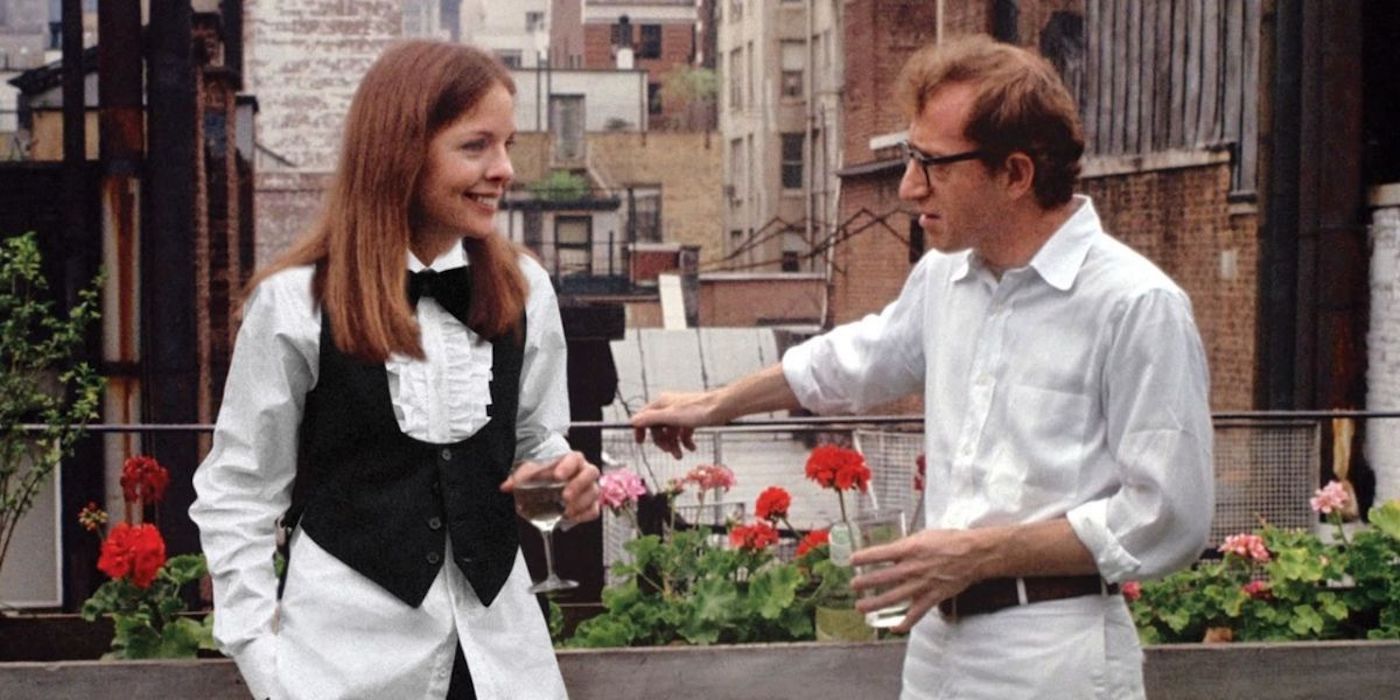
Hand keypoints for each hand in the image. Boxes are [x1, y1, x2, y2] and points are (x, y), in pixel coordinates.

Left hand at [500, 452, 600, 523]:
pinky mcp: (592, 503)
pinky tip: (572, 518)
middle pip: (590, 474)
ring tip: (566, 511)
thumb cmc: (547, 473)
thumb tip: (505, 486)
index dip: (568, 466)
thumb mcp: (533, 472)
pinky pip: (594, 510)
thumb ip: (519, 478)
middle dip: (578, 486)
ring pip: (594, 493)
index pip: (575, 458)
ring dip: (580, 503)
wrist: (554, 479)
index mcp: (573, 459)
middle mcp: (585, 471)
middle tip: (565, 496)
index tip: (558, 475)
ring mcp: (590, 487)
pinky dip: (584, 515)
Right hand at [629, 390, 720, 458]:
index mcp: (662, 403)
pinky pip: (682, 432)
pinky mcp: (691, 419)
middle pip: (658, 428)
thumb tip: (633, 421)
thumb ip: (651, 419)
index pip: (644, 417)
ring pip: (671, 432)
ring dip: (674, 445)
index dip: (640, 429)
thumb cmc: (698, 410)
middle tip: (670, 451)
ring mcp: (680, 413)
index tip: (640, 442)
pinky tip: (691, 448)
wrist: (721, 408)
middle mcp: (669, 407)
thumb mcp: (671, 416)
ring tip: (680, 455)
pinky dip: (685, 441)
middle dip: (663, 442)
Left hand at [849, 528, 987, 632]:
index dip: (864, 557)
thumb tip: (889, 552)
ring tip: (860, 607)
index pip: (881, 553)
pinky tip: (893, 629)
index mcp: (910, 549)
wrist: (973, 554)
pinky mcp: (932, 597)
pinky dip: (904, 624)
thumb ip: (906, 546)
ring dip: (875, 603)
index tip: (851, 560)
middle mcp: (913, 568)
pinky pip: (915, 615)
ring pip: (893, 598)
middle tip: (853, 586)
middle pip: (883, 577)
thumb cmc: (949, 541)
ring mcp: (922, 585)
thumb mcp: (923, 536)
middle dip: (865, 582)